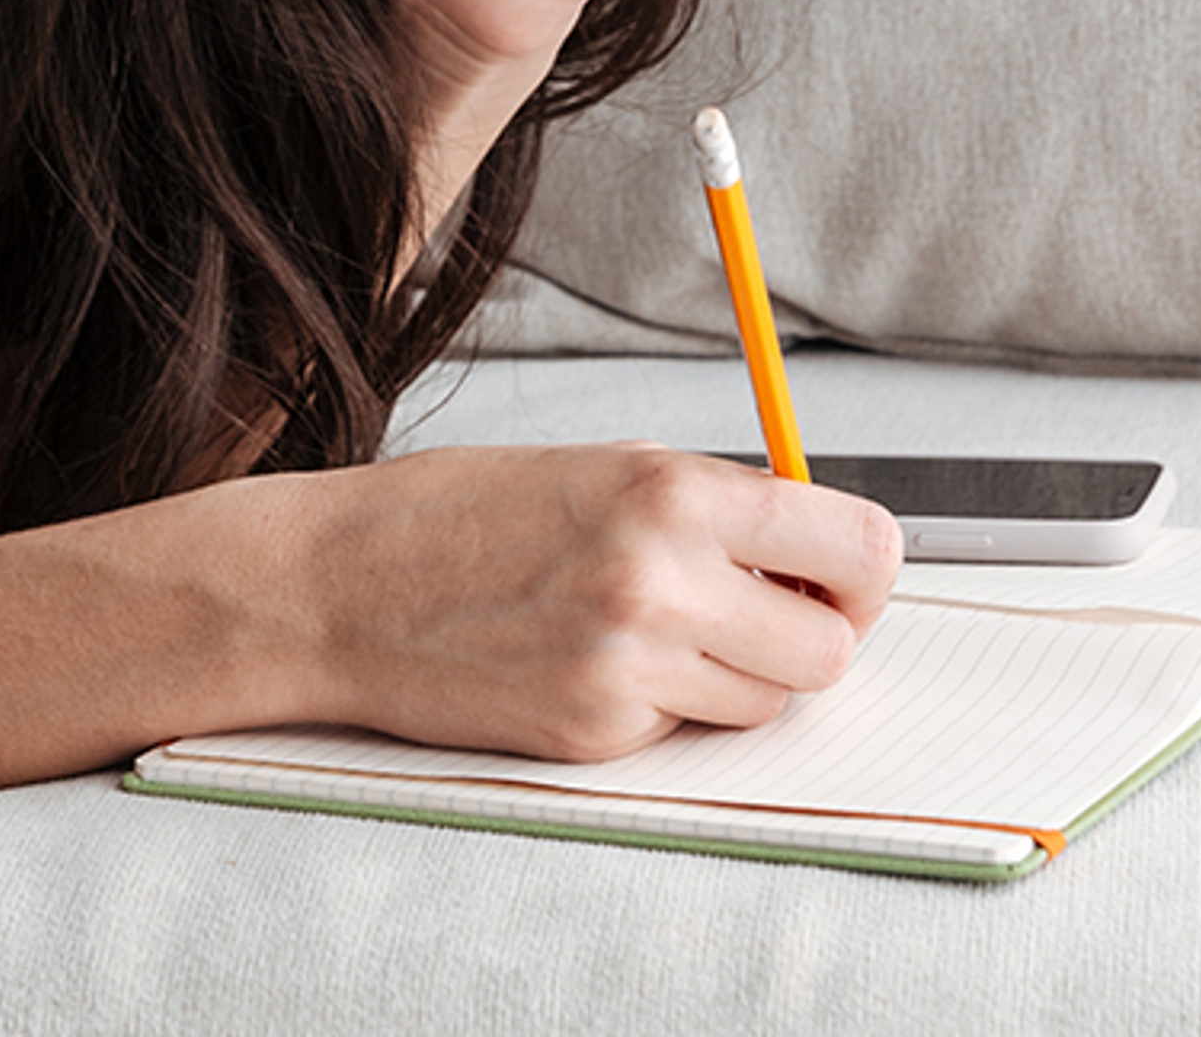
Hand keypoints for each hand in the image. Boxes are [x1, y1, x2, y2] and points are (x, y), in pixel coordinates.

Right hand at [281, 444, 904, 760]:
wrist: (336, 588)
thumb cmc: (454, 516)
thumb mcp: (599, 466)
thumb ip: (712, 503)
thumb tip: (809, 547)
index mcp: (671, 493)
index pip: (858, 547)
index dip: (863, 574)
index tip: (839, 578)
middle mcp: (661, 581)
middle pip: (831, 650)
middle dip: (811, 638)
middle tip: (763, 615)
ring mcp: (629, 669)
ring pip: (766, 703)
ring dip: (737, 676)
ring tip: (659, 632)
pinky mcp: (596, 736)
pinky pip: (683, 732)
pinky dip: (661, 706)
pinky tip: (591, 662)